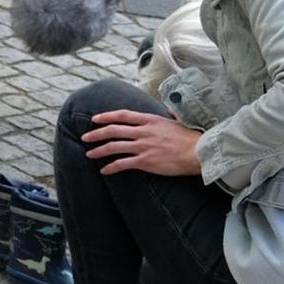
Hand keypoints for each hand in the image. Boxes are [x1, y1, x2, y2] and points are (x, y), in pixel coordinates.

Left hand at [83, 110, 203, 175]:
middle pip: (113, 130)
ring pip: (114, 147)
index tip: (95, 119)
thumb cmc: (189, 138)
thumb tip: (164, 113)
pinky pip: (122, 164)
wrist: (198, 152)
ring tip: (89, 154)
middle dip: (96, 134)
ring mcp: (143, 146)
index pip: (123, 115)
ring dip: (99, 150)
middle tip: (85, 137)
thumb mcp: (173, 122)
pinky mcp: (145, 161)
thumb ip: (162, 118)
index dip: (107, 116)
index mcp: (150, 120)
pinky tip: (104, 170)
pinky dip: (110, 167)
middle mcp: (143, 131)